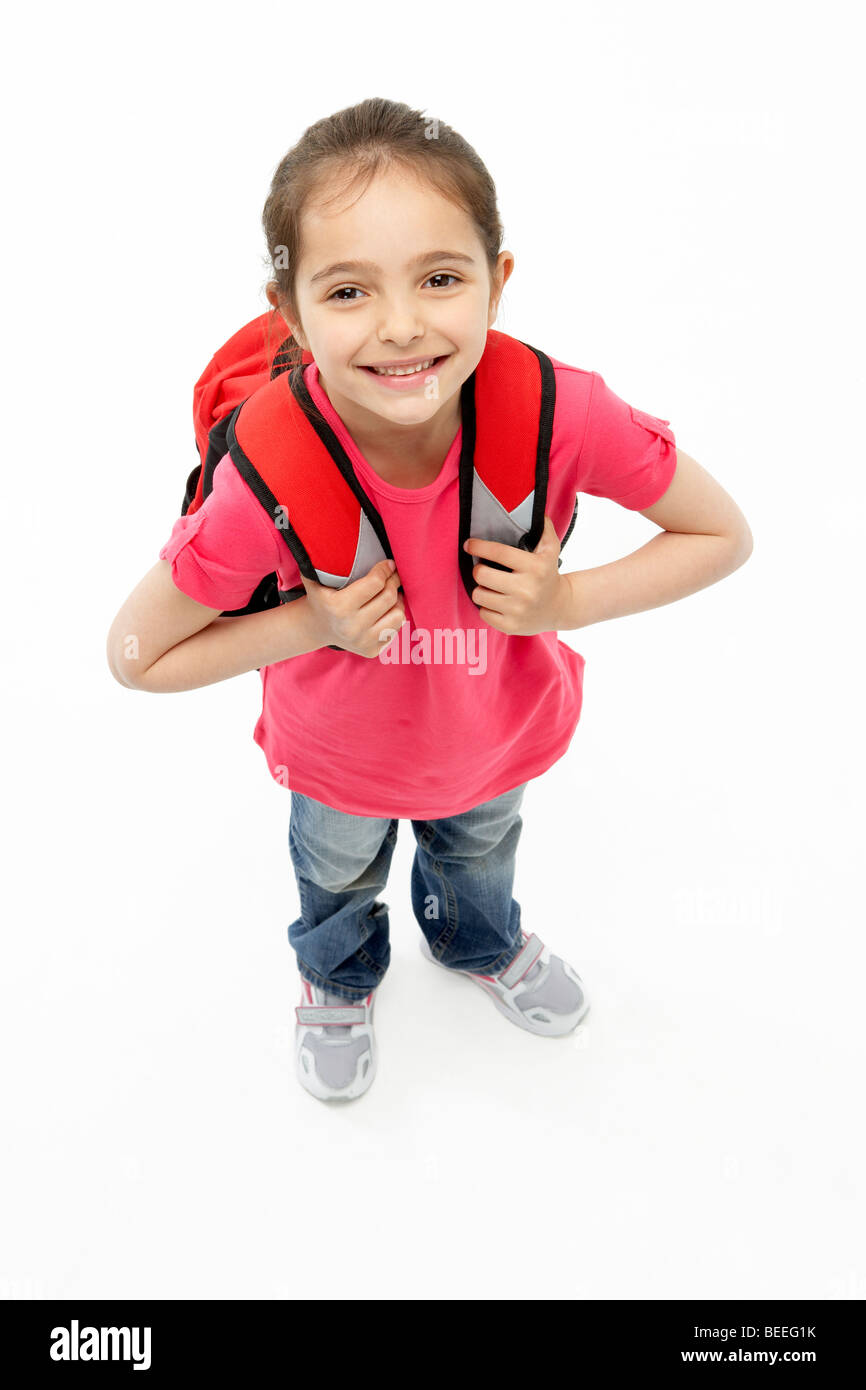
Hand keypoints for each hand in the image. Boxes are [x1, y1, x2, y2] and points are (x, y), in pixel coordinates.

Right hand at [299, 558, 404, 657]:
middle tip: (393, 574)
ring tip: (390, 593)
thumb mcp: (315, 578)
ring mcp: (362, 642)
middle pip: (389, 597)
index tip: (389, 563)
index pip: (375, 583)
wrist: (317, 628)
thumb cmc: (321, 597)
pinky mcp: (371, 651)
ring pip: (398, 615)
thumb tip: (317, 536)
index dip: (385, 569)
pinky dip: (394, 616)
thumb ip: (319, 560)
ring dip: (397, 600)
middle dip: (394, 581)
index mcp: (338, 607)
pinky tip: (386, 610)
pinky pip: (396, 629)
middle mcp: (351, 627)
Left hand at [464, 515, 568, 635]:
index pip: (498, 552)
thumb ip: (543, 527)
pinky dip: (486, 607)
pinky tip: (497, 602)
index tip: (469, 544)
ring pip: (479, 595)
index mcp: (535, 567)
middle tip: (484, 570)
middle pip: (482, 575)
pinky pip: (483, 613)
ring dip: (481, 589)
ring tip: (492, 587)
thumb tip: (531, 505)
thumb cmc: (548, 573)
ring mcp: (518, 610)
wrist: (560, 607)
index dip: (479, 546)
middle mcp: (527, 589)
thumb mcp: (551, 549)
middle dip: (479, 570)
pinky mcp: (511, 626)